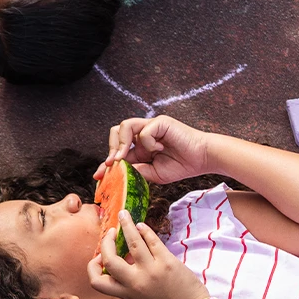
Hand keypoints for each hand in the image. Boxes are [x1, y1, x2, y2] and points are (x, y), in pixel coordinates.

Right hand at [88, 214, 208, 298]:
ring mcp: (151, 272)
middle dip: (106, 242)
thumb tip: (126, 256)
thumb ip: (129, 281)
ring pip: (133, 241)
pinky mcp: (167, 263)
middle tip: (110, 232)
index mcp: (125, 294)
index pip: (97, 282)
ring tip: (124, 215)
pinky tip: (142, 226)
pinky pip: (152, 240)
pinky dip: (144, 230)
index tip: (99, 257)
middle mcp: (135, 283)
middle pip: (109, 259)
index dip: (93, 267)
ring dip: (126, 225)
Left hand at [93, 115, 210, 184]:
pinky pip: (144, 131)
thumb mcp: (151, 174)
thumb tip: (113, 172)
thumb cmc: (179, 166)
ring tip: (123, 157)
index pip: (116, 151)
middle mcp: (142, 135)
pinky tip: (159, 150)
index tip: (98, 176)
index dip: (105, 163)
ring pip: (125, 125)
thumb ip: (134, 171)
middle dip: (110, 149)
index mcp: (139, 148)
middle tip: (112, 164)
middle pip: (115, 132)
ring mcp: (151, 127)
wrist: (200, 160)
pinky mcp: (160, 122)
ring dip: (121, 144)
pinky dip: (148, 143)